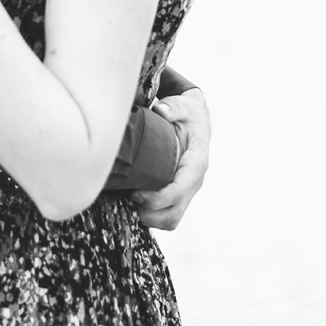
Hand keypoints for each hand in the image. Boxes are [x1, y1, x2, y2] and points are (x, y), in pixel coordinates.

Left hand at [131, 88, 210, 230]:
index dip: (158, 199)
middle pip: (174, 213)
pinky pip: (168, 215)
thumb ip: (173, 107)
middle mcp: (194, 182)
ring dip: (150, 219)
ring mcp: (187, 190)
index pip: (179, 191)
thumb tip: (161, 110)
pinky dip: (152, 216)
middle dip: (150, 214)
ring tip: (129, 204)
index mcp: (196, 164)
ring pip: (171, 219)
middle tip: (127, 199)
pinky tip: (135, 204)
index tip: (135, 194)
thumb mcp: (183, 106)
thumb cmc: (188, 114)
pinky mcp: (179, 194)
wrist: (198, 121)